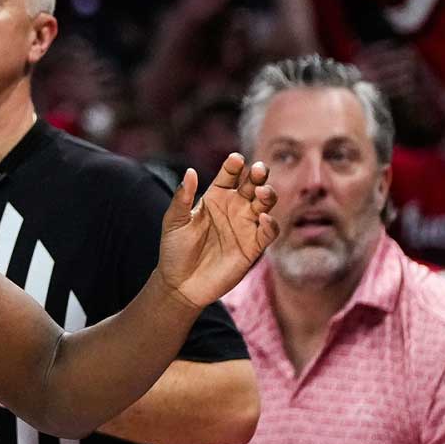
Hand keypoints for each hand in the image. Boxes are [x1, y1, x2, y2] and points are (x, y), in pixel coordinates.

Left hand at [155, 153, 278, 309]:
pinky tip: (263, 217)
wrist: (180, 284)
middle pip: (252, 185)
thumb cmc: (174, 250)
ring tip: (261, 191)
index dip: (234, 166)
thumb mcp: (174, 222)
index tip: (235, 160)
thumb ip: (182, 198)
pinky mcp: (253, 247)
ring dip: (267, 195)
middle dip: (258, 175)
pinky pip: (268, 231)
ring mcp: (245, 226)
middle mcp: (234, 208)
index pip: (229, 175)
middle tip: (259, 169)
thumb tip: (190, 171)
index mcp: (215, 197)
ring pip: (265, 204)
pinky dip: (270, 223)